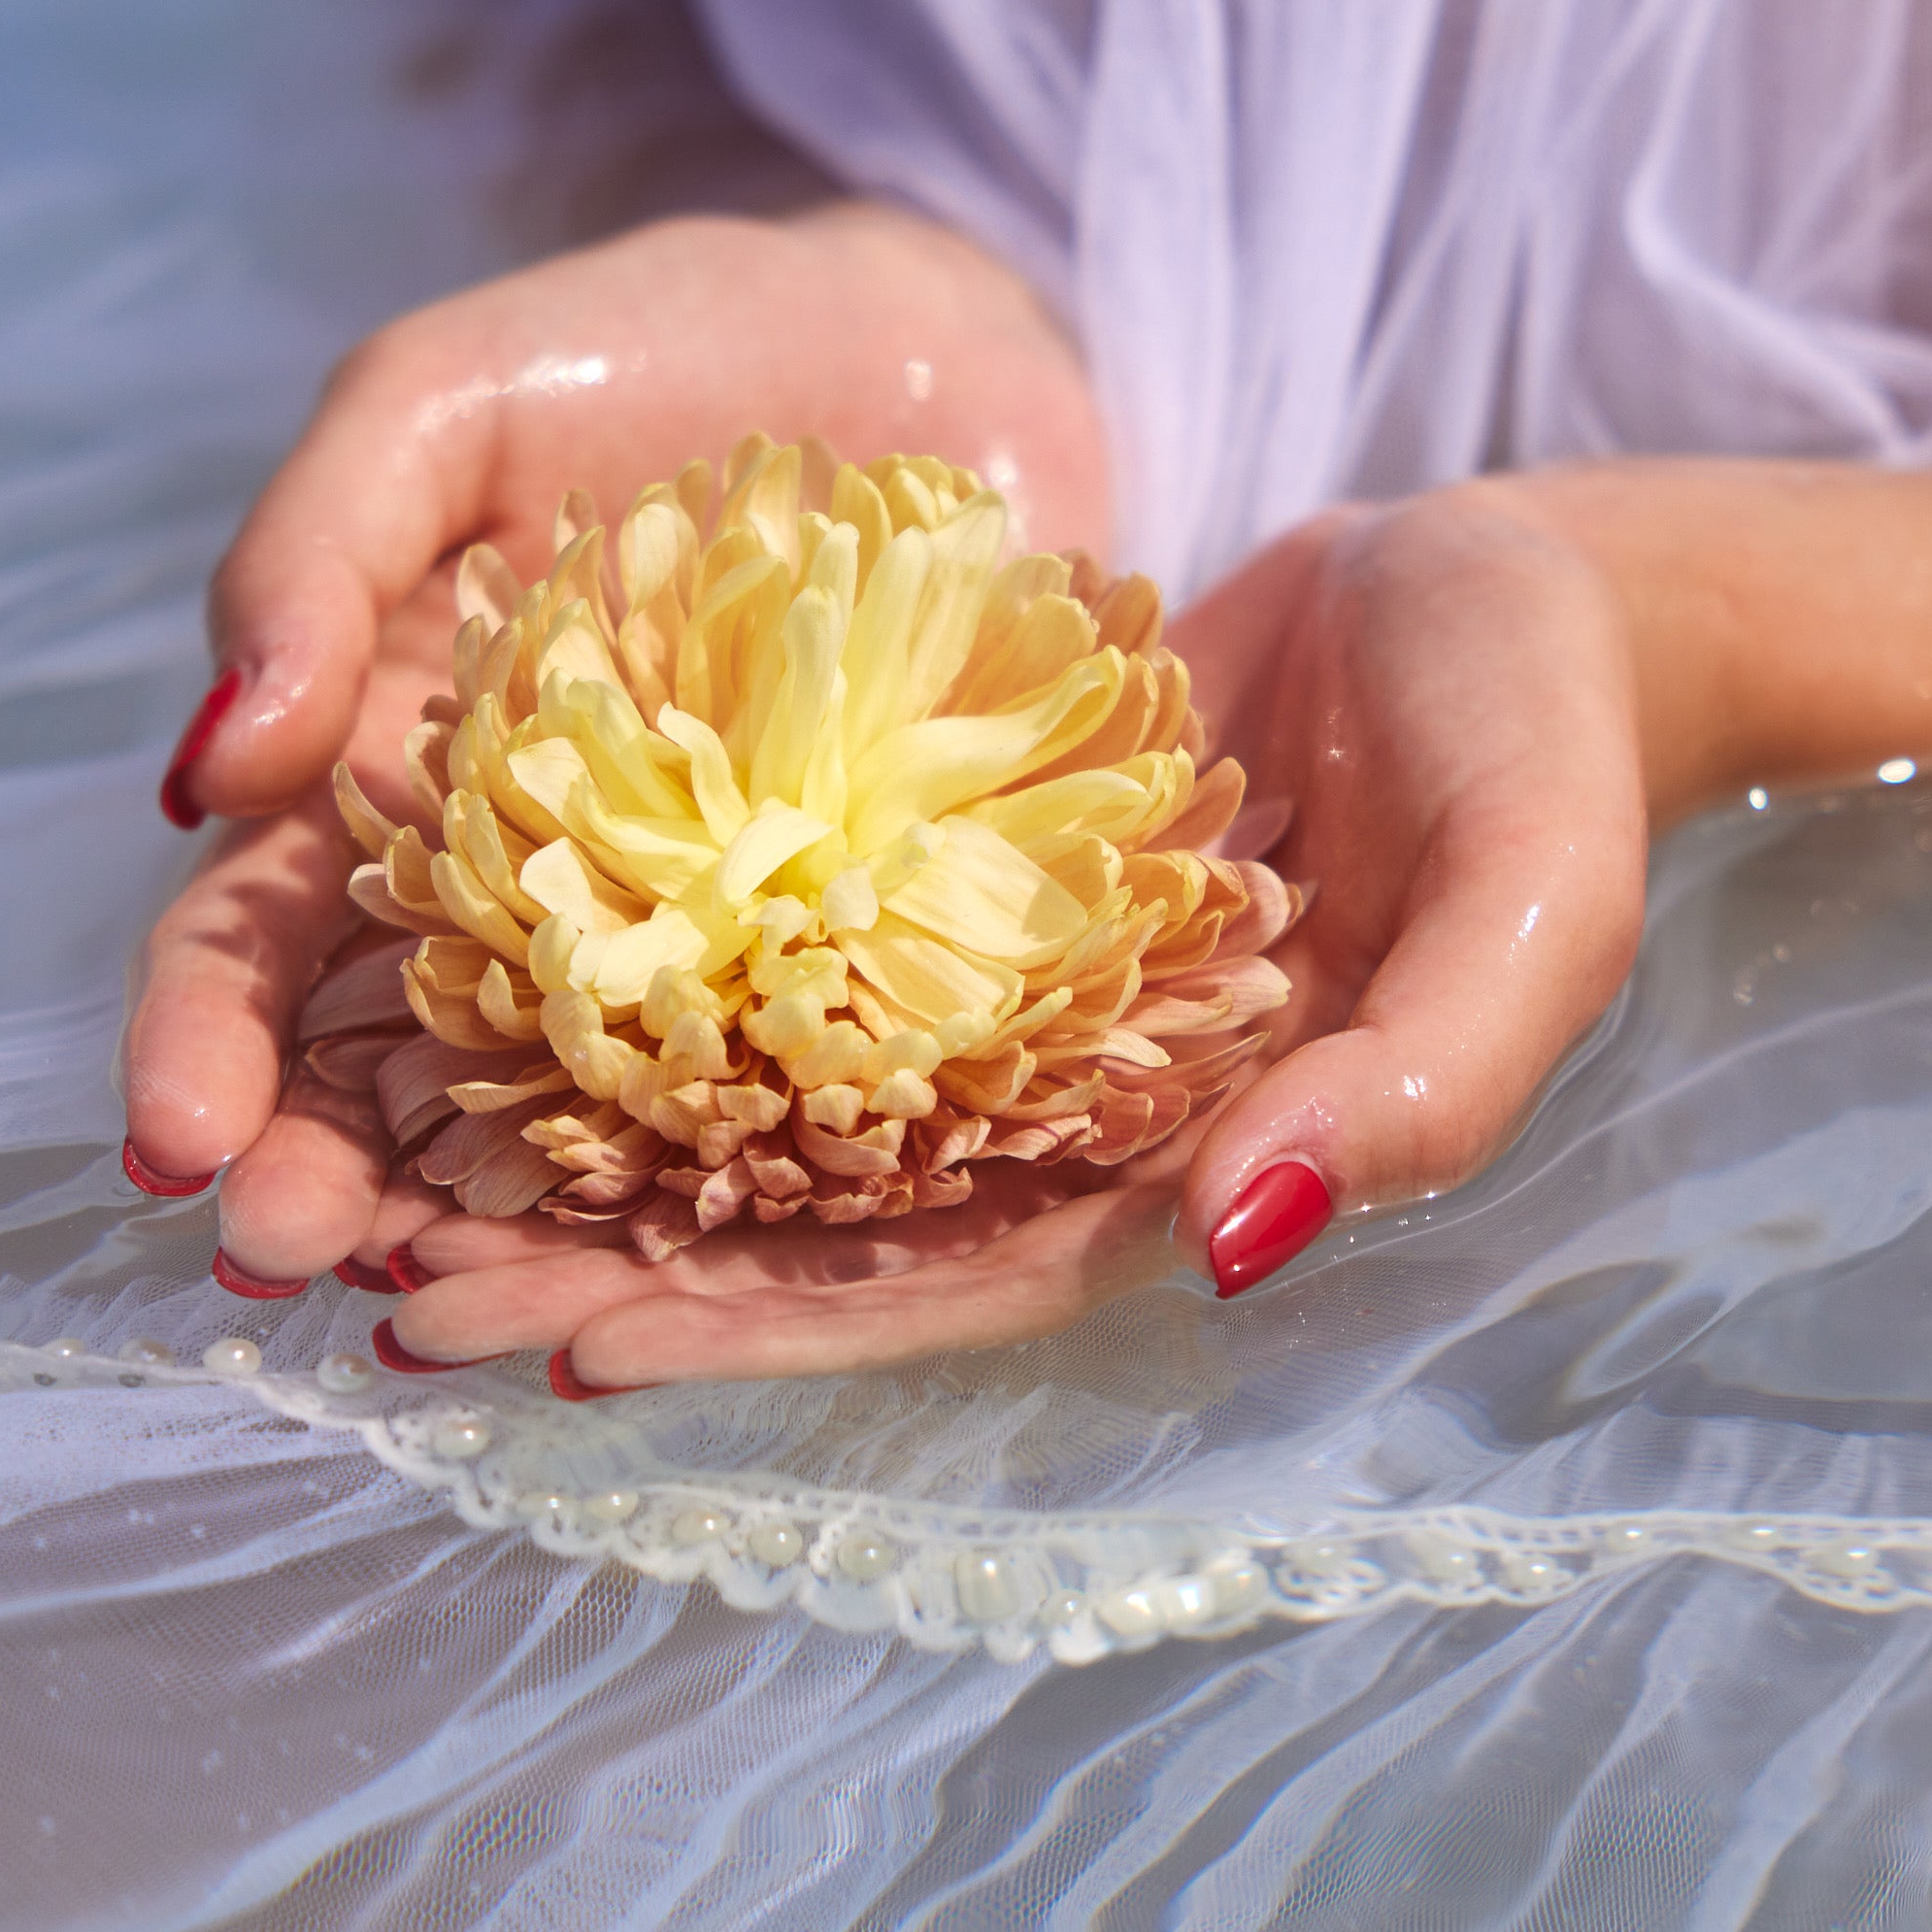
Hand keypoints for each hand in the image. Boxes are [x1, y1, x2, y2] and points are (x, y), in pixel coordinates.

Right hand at [124, 205, 1111, 1277]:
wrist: (944, 342)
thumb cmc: (667, 346)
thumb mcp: (453, 396)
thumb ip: (318, 542)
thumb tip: (214, 758)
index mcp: (391, 772)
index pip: (259, 933)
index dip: (203, 1040)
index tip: (181, 1139)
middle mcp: (523, 892)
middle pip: (388, 1070)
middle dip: (319, 1176)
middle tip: (295, 1256)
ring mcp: (693, 944)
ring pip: (562, 1129)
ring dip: (486, 1234)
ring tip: (444, 1314)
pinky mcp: (856, 963)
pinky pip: (774, 1106)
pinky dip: (710, 1208)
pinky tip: (660, 1295)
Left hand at [362, 479, 1654, 1382]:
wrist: (1543, 582)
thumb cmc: (1551, 744)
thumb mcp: (1530, 909)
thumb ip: (1412, 1088)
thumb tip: (1234, 1247)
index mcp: (1193, 1160)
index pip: (944, 1287)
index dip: (760, 1334)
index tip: (562, 1349)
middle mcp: (1078, 1105)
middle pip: (817, 1220)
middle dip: (614, 1268)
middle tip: (388, 1282)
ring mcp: (1015, 987)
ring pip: (771, 1094)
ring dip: (590, 1141)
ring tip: (380, 1168)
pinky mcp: (972, 862)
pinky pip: (789, 936)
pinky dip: (654, 973)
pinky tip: (494, 970)